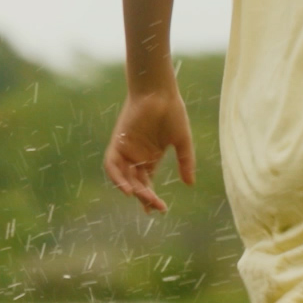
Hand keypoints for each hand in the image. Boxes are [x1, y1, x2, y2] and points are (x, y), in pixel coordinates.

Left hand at [104, 86, 195, 212]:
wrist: (159, 92)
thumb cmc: (172, 112)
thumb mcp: (182, 142)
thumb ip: (185, 162)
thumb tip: (190, 184)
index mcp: (150, 157)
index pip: (147, 183)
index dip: (150, 198)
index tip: (159, 210)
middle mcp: (137, 156)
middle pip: (137, 183)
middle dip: (145, 197)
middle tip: (157, 207)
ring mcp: (126, 150)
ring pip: (124, 177)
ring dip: (132, 190)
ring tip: (143, 199)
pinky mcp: (118, 142)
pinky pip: (112, 165)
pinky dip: (117, 178)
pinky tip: (127, 189)